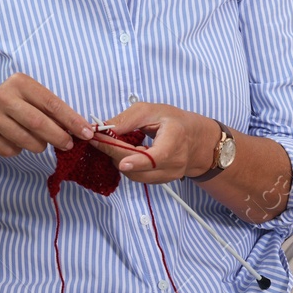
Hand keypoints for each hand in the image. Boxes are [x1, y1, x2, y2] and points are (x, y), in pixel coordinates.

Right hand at [0, 73, 92, 156]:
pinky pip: (10, 150)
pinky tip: (14, 142)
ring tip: (39, 143)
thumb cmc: (16, 109)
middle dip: (58, 137)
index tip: (87, 133)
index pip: (51, 103)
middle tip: (69, 145)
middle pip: (38, 122)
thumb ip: (53, 113)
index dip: (72, 120)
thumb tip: (80, 130)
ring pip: (25, 140)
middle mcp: (2, 95)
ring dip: (38, 146)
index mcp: (20, 82)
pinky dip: (18, 151)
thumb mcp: (32, 102)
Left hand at [91, 102, 220, 183]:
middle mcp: (175, 162)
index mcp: (175, 139)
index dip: (137, 161)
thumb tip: (103, 129)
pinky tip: (127, 153)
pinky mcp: (163, 181)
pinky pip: (139, 177)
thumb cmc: (173, 121)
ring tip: (116, 144)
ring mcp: (170, 175)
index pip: (156, 157)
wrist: (194, 139)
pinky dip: (128, 166)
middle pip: (140, 168)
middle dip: (115, 154)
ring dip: (120, 160)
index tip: (119, 161)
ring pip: (136, 176)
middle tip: (98, 140)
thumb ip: (127, 119)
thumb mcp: (151, 111)